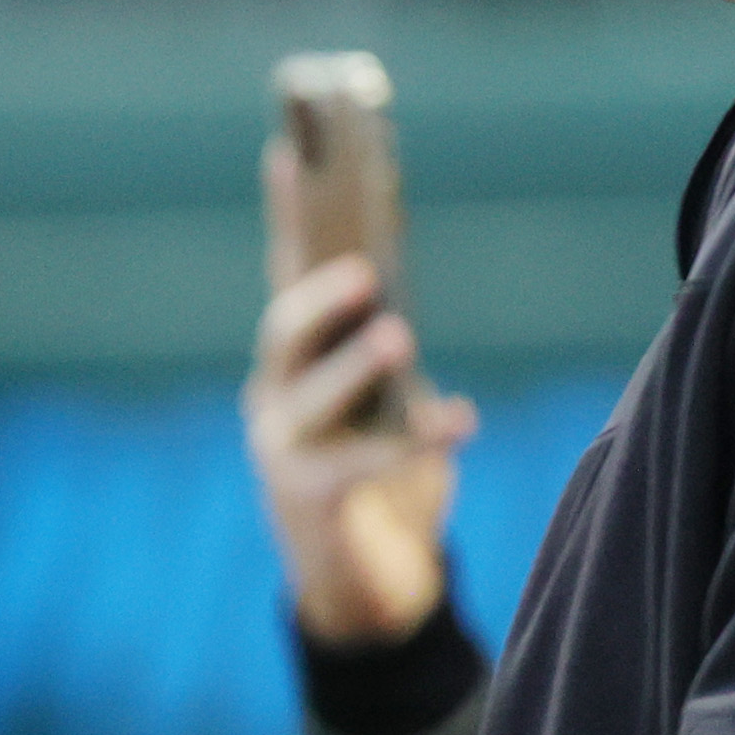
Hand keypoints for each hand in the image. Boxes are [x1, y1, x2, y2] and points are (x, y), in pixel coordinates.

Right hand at [248, 138, 477, 646]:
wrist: (368, 584)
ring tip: (397, 336)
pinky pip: (359, 465)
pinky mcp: (311, 503)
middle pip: (284, 335)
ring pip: (310, 400)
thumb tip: (398, 293)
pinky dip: (413, 443)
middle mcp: (274, 398)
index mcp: (294, 359)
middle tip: (363, 271)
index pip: (287, 271)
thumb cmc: (382, 475)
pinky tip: (459, 421)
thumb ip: (385, 347)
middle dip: (318, 299)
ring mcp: (284, 452)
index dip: (288, 215)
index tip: (293, 149)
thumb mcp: (388, 397)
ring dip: (353, 366)